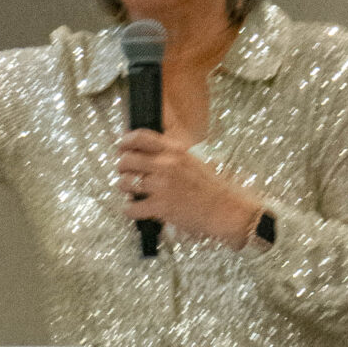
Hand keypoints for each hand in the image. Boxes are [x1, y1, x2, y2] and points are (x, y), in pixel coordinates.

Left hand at [118, 129, 262, 248]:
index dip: (125, 141)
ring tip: (131, 191)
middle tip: (124, 172)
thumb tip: (145, 149)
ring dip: (124, 187)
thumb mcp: (192, 160)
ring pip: (125, 183)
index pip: (140, 137)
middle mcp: (166, 165)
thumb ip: (170, 153)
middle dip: (121, 167)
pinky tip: (136, 209)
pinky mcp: (160, 207)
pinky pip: (131, 208)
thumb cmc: (211, 187)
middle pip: (127, 160)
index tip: (121, 147)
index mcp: (174, 150)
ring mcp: (162, 186)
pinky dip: (130, 210)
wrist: (225, 209)